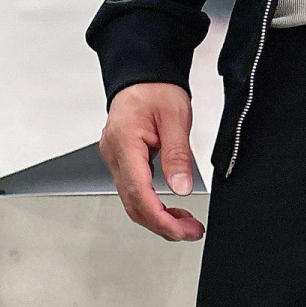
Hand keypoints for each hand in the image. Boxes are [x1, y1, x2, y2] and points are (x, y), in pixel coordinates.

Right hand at [98, 83, 205, 240]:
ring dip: (159, 219)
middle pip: (134, 205)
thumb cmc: (155, 88)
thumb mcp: (175, 117)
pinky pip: (134, 193)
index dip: (161, 219)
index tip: (183, 230)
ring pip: (133, 203)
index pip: (139, 193)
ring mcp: (115, 160)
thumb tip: (181, 188)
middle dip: (163, 225)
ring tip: (186, 225)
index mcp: (124, 142)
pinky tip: (171, 212)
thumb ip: (177, 155)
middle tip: (191, 232)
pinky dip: (153, 207)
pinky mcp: (122, 163)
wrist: (142, 74)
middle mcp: (114, 154)